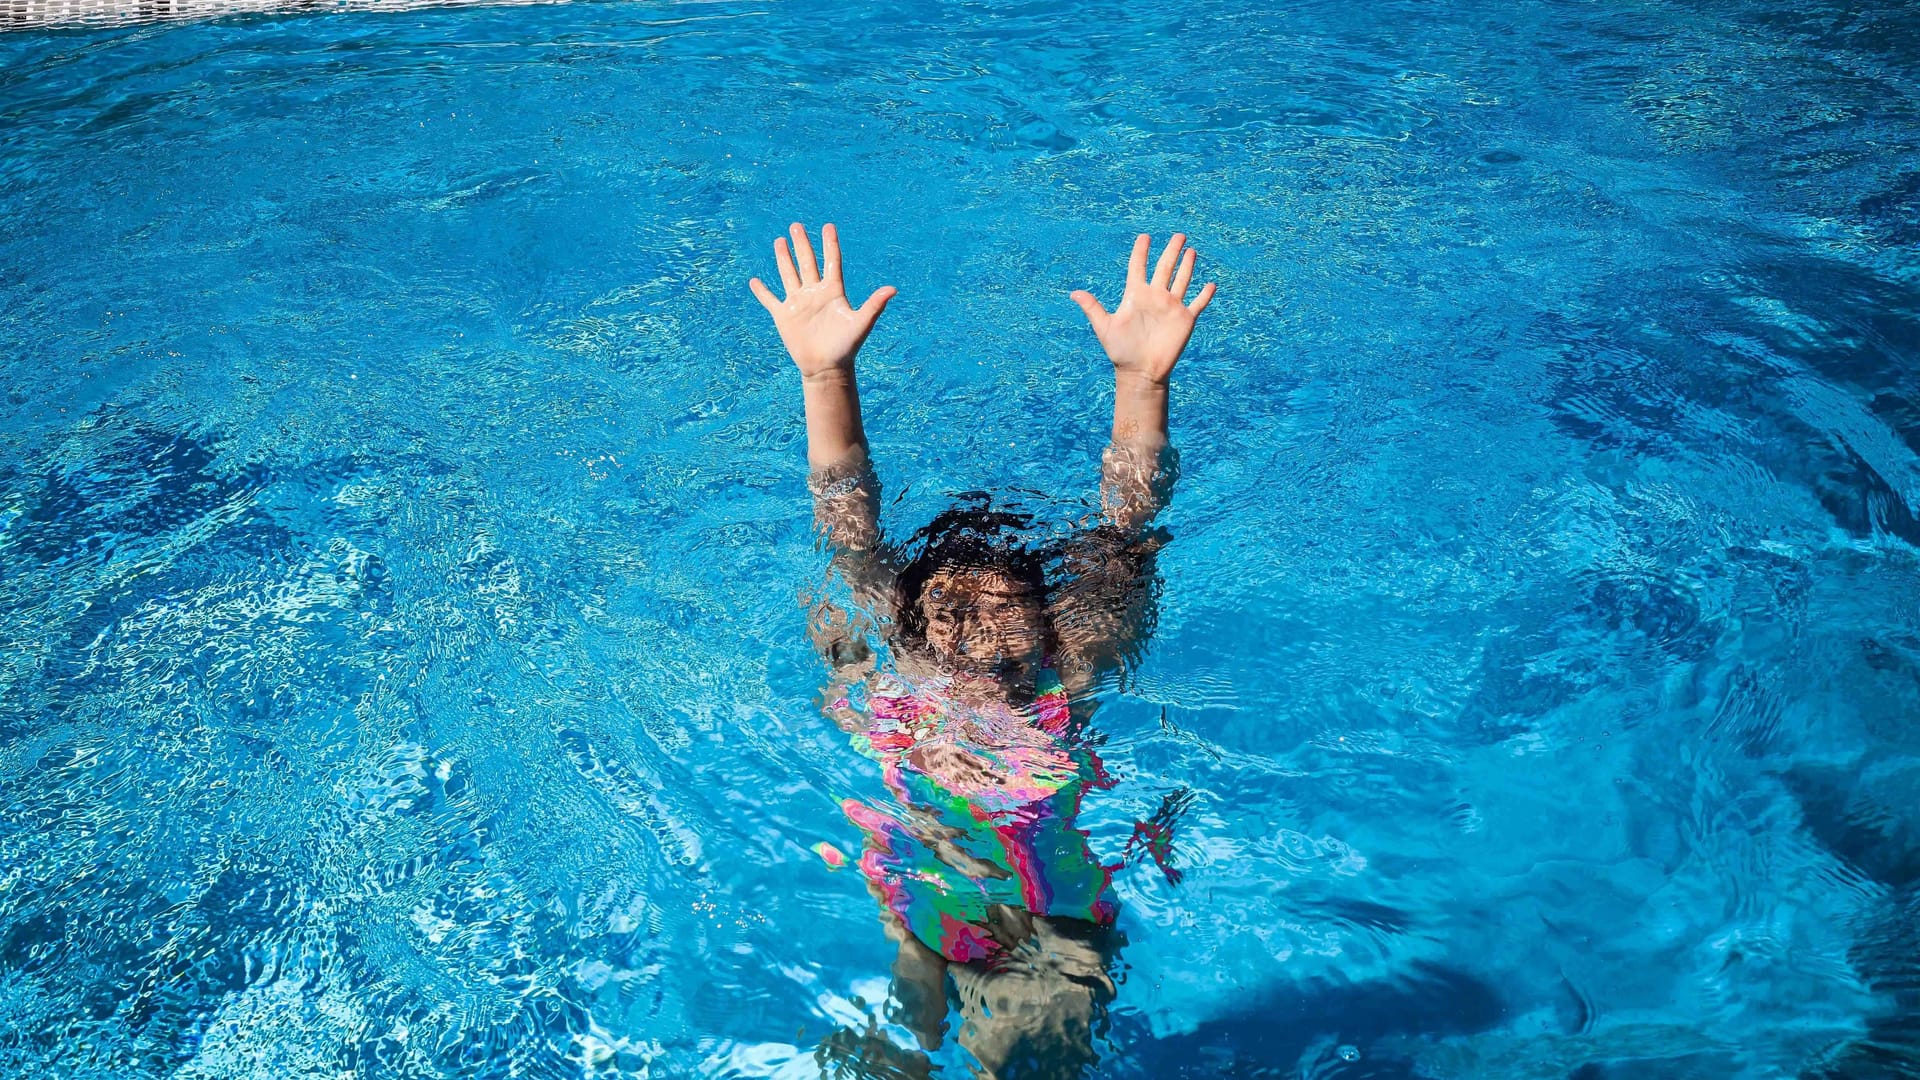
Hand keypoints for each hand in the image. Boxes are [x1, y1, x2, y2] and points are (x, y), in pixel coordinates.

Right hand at [750, 222, 896, 381]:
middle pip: (807, 262)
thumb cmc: (847, 347)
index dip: (830, 244)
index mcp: (833, 291)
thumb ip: (875, 305)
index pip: (831, 261)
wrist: (827, 368)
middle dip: (802, 243)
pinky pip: (770, 300)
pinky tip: (755, 281)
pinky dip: (762, 291)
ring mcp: (798, 303)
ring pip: (789, 274)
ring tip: (780, 241)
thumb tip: (893, 289)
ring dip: (784, 258)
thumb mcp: (861, 323)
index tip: (828, 226)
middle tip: (796, 225)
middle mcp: (815, 293)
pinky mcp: (784, 316)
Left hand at [1070, 233, 1216, 384]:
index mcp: (1136, 295)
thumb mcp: (1104, 327)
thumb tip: (1073, 293)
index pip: (1138, 267)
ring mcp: (1171, 307)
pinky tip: (1210, 284)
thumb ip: (1092, 308)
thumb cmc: (1120, 351)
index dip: (1141, 252)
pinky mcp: (1184, 320)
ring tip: (1191, 251)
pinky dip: (1204, 295)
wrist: (1140, 372)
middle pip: (1165, 268)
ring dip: (1187, 266)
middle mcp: (1155, 297)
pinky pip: (1197, 304)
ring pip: (1181, 280)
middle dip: (1171, 251)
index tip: (1144, 237)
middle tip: (1179, 235)